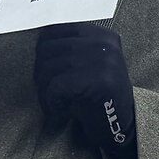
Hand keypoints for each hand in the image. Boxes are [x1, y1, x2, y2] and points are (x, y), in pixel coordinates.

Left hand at [34, 23, 137, 158]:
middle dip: (41, 73)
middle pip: (47, 48)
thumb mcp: (89, 63)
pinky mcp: (98, 82)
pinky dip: (52, 102)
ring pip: (48, 68)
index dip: (42, 51)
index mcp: (102, 35)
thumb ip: (70, 46)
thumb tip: (36, 36)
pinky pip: (56, 87)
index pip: (54, 30)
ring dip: (45, 91)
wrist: (123, 127)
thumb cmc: (98, 97)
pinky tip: (63, 110)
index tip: (50, 72)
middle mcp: (105, 44)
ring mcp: (103, 62)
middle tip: (50, 92)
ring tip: (56, 102)